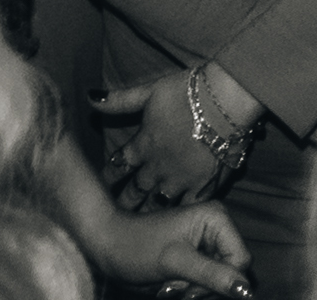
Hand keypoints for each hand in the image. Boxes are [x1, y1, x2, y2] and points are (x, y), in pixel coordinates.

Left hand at [80, 201, 250, 298]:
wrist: (106, 247)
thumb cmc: (136, 248)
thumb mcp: (175, 262)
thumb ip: (213, 275)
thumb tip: (248, 291)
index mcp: (217, 219)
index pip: (241, 261)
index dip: (221, 282)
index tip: (190, 291)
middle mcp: (217, 228)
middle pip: (232, 272)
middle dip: (204, 288)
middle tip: (174, 289)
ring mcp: (207, 243)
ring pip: (219, 281)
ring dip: (195, 292)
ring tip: (168, 287)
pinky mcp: (197, 256)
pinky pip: (206, 281)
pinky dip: (189, 290)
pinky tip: (170, 287)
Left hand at [96, 65, 257, 210]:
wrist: (226, 101)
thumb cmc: (189, 92)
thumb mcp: (150, 91)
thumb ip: (119, 100)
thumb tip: (89, 97)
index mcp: (143, 145)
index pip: (118, 166)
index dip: (108, 176)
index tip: (100, 186)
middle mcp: (157, 167)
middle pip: (134, 191)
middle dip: (123, 201)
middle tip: (113, 216)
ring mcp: (180, 179)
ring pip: (157, 204)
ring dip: (146, 213)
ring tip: (138, 225)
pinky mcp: (204, 186)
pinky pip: (187, 208)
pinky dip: (179, 216)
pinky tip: (175, 224)